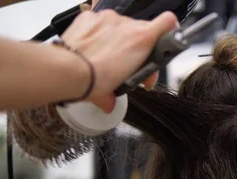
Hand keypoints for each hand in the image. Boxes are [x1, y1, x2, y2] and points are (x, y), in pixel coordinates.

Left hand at [60, 9, 178, 111]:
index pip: (168, 23)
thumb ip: (117, 94)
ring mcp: (106, 19)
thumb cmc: (94, 79)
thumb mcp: (115, 89)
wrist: (67, 71)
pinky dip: (96, 34)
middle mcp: (126, 24)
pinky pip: (98, 23)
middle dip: (137, 48)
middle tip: (127, 66)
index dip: (170, 30)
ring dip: (115, 41)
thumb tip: (110, 102)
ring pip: (118, 27)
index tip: (165, 41)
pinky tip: (90, 49)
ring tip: (104, 59)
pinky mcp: (88, 17)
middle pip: (141, 31)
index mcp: (141, 39)